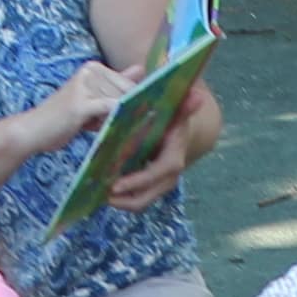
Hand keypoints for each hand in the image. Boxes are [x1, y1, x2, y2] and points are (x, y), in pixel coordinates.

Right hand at [43, 59, 136, 150]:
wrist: (33, 130)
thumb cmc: (64, 119)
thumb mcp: (92, 100)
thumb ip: (115, 85)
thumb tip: (141, 69)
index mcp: (93, 68)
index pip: (128, 84)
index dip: (139, 102)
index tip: (145, 117)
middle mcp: (89, 71)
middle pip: (126, 92)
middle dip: (133, 111)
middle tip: (132, 128)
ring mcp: (84, 85)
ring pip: (120, 101)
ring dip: (126, 118)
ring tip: (121, 131)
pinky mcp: (80, 102)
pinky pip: (109, 108)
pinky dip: (118, 118)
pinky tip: (122, 129)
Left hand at [109, 79, 221, 209]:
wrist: (178, 134)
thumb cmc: (172, 120)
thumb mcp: (176, 112)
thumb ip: (184, 105)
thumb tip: (198, 95)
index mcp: (173, 158)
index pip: (157, 173)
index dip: (137, 181)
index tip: (116, 186)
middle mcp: (169, 176)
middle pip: (147, 196)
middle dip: (124, 200)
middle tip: (101, 194)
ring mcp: (160, 185)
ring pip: (140, 202)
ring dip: (120, 201)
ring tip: (98, 194)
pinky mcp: (150, 188)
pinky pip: (136, 199)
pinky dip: (120, 198)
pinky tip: (103, 191)